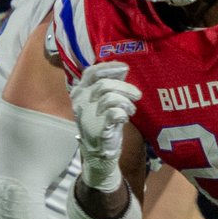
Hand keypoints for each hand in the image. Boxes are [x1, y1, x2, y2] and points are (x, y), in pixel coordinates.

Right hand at [69, 62, 141, 189]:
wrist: (99, 150)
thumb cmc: (103, 121)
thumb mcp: (103, 100)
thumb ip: (110, 84)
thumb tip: (123, 68)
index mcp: (80, 92)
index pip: (91, 72)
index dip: (108, 67)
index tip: (125, 68)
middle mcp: (81, 102)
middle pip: (104, 84)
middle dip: (125, 88)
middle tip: (137, 95)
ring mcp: (88, 115)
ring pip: (110, 97)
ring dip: (126, 102)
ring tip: (131, 110)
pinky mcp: (98, 128)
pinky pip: (114, 113)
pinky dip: (123, 113)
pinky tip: (124, 118)